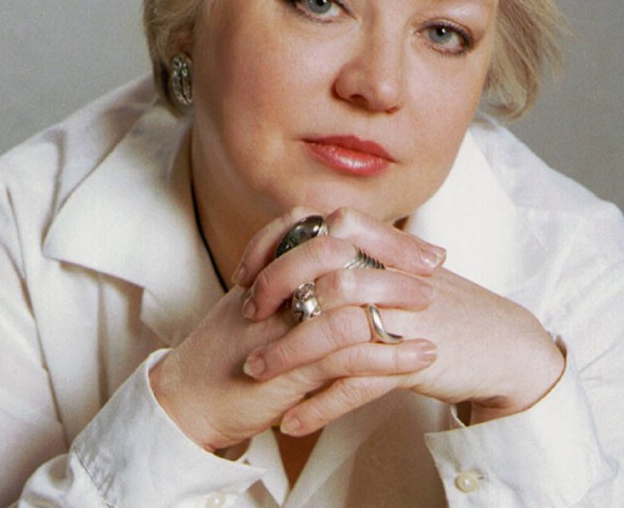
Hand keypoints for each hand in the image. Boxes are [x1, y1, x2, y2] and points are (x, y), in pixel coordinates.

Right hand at [149, 208, 438, 451]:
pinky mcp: (289, 367)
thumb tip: (343, 257)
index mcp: (270, 263)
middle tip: (434, 266)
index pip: (327, 226)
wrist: (189, 396)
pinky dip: (390, 355)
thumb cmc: (229, 348)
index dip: (377, 232)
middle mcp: (275, 284)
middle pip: (340, 248)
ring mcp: (281, 321)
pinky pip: (347, 354)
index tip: (418, 246)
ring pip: (346, 294)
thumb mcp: (259, 299)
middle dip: (392, 253)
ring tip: (431, 304)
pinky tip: (420, 355)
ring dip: (395, 298)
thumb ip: (294, 275)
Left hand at [235, 207, 563, 434]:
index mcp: (381, 244)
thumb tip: (298, 247)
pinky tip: (294, 419)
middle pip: (319, 271)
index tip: (245, 270)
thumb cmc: (441, 303)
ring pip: (333, 328)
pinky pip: (359, 382)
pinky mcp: (413, 358)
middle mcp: (389, 271)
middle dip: (274, 292)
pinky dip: (322, 404)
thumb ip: (354, 255)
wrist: (501, 341)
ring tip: (254, 372)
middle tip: (246, 315)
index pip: (316, 225)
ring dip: (287, 354)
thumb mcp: (397, 268)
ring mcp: (403, 314)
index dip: (273, 243)